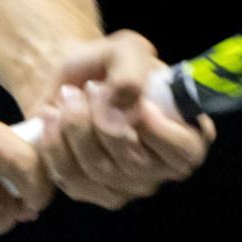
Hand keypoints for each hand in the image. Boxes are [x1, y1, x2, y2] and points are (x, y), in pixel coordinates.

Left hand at [27, 30, 215, 209]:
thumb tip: (123, 110)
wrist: (69, 79)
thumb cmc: (108, 65)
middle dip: (101, 120)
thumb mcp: (127, 49)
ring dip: (74, 127)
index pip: (186, 152)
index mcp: (188, 132)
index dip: (158, 132)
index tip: (137, 102)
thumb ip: (131, 73)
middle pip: (135, 164)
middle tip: (87, 88)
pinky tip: (53, 119)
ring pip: (99, 171)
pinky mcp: (95, 192)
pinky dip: (55, 144)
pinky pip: (72, 179)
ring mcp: (130, 185)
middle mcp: (163, 167)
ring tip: (67, 98)